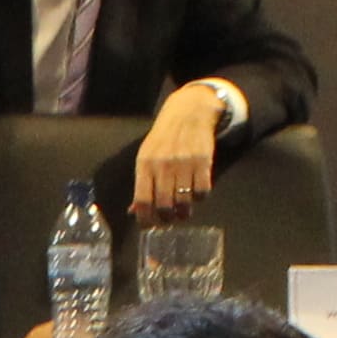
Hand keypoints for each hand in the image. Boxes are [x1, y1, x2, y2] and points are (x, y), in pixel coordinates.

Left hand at [131, 86, 231, 218]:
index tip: (149, 226)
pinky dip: (200, 198)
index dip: (145, 219)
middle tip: (169, 219)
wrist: (188, 111)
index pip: (142, 201)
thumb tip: (133, 212)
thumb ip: (141, 184)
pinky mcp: (203, 161)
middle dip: (166, 219)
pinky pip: (202, 192)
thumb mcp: (146, 157)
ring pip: (184, 202)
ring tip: (183, 212)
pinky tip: (196, 194)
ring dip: (184, 213)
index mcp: (145, 164)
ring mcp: (184, 163)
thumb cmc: (163, 139)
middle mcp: (163, 165)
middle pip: (164, 205)